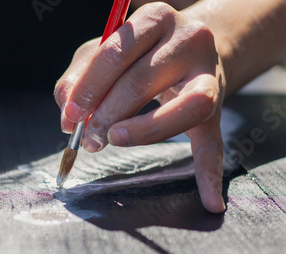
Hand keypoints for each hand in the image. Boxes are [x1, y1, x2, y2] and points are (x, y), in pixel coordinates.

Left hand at [54, 2, 225, 212]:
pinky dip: (210, 174)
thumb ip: (79, 76)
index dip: (89, 88)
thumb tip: (67, 115)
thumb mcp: (106, 50)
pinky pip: (214, 143)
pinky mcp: (218, 106)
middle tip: (89, 138)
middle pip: (142, 81)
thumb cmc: (140, 51)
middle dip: (107, 115)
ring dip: (144, 133)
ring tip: (115, 141)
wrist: (195, 46)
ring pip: (185, 109)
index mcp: (156, 18)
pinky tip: (210, 202)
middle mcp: (189, 38)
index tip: (71, 116)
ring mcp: (210, 74)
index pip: (115, 53)